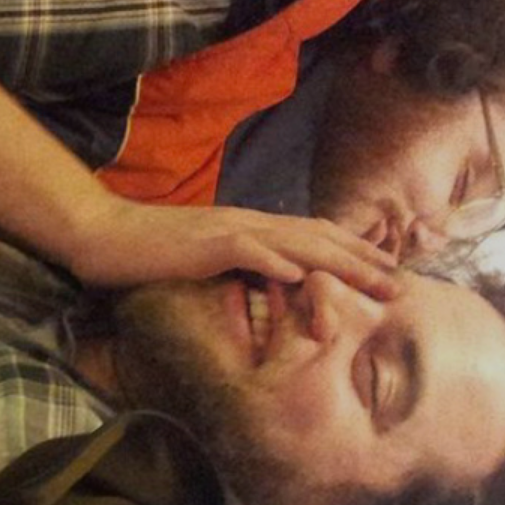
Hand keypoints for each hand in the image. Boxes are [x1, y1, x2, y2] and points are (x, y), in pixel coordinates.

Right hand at [64, 199, 398, 298]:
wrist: (102, 234)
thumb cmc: (146, 253)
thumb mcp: (202, 260)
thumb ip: (236, 265)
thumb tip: (268, 279)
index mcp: (247, 226)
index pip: (312, 234)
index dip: (353, 251)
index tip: (387, 271)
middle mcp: (246, 222)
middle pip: (317, 237)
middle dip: (363, 260)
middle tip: (402, 282)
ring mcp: (227, 231)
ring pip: (296, 243)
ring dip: (339, 262)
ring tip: (375, 281)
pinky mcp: (205, 245)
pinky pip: (248, 253)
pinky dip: (277, 262)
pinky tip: (302, 275)